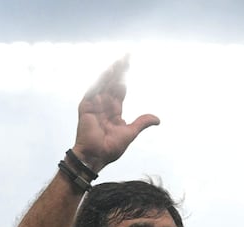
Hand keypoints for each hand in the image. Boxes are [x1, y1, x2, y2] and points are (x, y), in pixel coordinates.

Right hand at [72, 56, 159, 171]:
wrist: (96, 156)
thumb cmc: (110, 148)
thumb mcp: (130, 133)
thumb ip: (142, 123)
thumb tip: (158, 119)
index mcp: (114, 111)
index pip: (120, 89)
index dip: (125, 77)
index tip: (130, 64)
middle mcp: (104, 105)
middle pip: (113, 83)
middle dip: (120, 69)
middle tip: (128, 54)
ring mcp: (94, 105)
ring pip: (103, 84)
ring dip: (111, 72)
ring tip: (119, 60)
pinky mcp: (85, 108)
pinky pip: (93, 91)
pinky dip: (100, 82)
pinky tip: (107, 72)